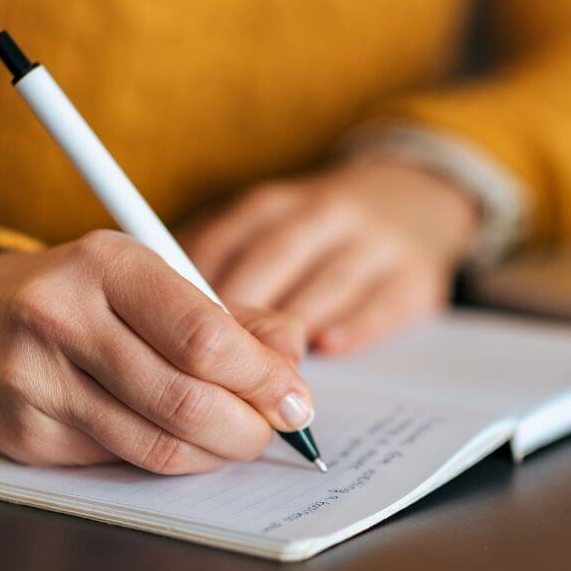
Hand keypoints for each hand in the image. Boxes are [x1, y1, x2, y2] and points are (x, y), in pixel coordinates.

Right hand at [0, 230, 312, 474]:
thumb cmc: (82, 297)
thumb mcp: (153, 281)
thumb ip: (231, 316)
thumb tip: (291, 358)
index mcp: (107, 263)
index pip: (204, 335)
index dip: (262, 377)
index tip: (293, 397)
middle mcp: (63, 316)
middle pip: (185, 398)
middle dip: (247, 426)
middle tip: (271, 429)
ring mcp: (36, 379)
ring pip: (156, 443)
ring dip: (214, 452)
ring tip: (234, 439)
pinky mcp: (24, 434)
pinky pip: (121, 463)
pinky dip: (168, 459)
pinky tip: (179, 441)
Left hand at [180, 159, 479, 354]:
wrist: (414, 199)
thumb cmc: (316, 232)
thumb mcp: (266, 229)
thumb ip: (218, 263)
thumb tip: (155, 314)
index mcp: (274, 205)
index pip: (225, 242)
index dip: (195, 289)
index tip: (170, 330)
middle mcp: (324, 214)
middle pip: (273, 262)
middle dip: (241, 315)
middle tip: (212, 365)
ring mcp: (374, 243)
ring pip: (326, 282)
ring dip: (293, 326)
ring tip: (264, 371)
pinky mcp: (416, 276)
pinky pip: (383, 302)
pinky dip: (354, 325)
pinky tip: (328, 347)